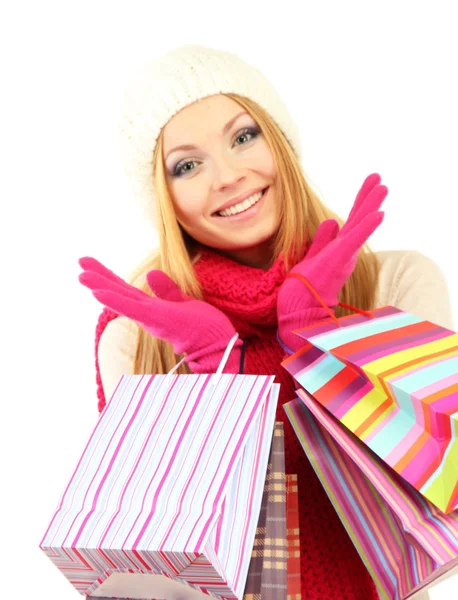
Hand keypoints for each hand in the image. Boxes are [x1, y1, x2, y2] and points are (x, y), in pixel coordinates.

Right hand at [78, 257, 241, 372]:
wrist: (217, 345)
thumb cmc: (204, 329)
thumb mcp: (183, 303)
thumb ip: (167, 290)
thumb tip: (151, 273)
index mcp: (152, 309)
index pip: (127, 291)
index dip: (110, 278)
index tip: (92, 265)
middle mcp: (147, 313)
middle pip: (119, 292)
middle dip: (99, 277)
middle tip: (80, 262)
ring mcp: (149, 317)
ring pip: (120, 298)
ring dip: (100, 286)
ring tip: (81, 275)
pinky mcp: (155, 318)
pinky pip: (131, 307)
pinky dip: (114, 300)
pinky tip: (98, 292)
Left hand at [277, 173, 386, 351]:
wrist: (297, 311)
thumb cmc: (302, 289)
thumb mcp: (311, 256)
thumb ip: (322, 240)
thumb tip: (332, 220)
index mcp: (337, 249)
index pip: (350, 222)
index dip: (360, 202)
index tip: (371, 183)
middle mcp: (343, 251)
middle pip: (358, 220)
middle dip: (368, 198)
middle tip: (379, 178)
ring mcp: (342, 256)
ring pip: (359, 226)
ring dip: (370, 206)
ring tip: (382, 186)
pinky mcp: (338, 260)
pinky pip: (354, 240)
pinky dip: (366, 227)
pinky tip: (379, 213)